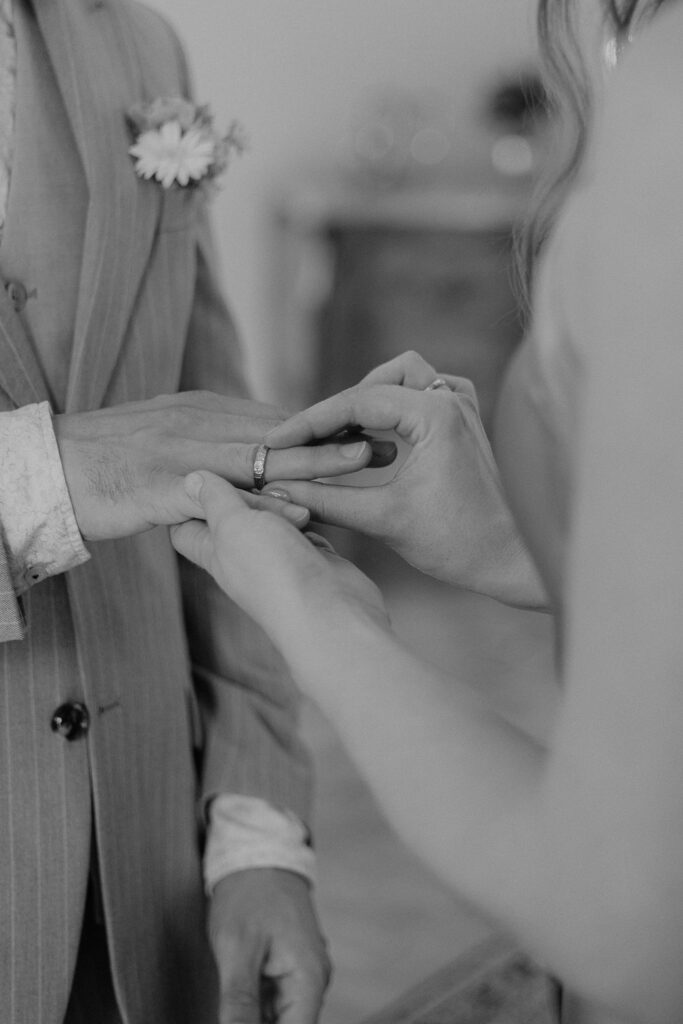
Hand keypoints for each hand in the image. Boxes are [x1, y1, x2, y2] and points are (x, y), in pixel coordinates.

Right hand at [53, 391, 372, 540]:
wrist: (52, 468)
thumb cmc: (112, 460)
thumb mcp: (167, 436)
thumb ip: (210, 440)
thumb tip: (251, 449)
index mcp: (202, 411)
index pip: (274, 417)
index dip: (321, 426)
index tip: (364, 433)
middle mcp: (198, 424)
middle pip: (278, 431)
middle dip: (332, 439)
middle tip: (382, 445)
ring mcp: (180, 453)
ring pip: (259, 457)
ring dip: (311, 462)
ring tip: (359, 468)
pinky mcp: (162, 487)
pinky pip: (224, 496)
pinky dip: (264, 504)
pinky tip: (300, 513)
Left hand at [170, 472, 387, 650]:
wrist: (330, 613)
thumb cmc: (275, 573)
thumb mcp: (233, 525)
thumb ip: (215, 500)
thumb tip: (190, 480)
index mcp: (214, 553)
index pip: (185, 527)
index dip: (188, 499)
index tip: (206, 473)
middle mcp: (243, 558)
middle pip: (232, 515)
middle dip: (246, 493)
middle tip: (263, 486)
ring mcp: (278, 558)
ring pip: (272, 518)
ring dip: (282, 502)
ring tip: (294, 502)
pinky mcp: (310, 558)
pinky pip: (303, 528)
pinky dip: (308, 514)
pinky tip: (312, 508)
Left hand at [208, 869, 330, 1023]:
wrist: (257, 855)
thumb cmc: (250, 893)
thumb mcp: (238, 948)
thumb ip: (240, 1001)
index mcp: (309, 978)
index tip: (235, 1023)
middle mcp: (312, 980)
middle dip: (256, 1023)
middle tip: (231, 1008)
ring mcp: (301, 974)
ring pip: (280, 1017)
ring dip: (254, 1016)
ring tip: (236, 990)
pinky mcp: (288, 969)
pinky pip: (274, 1001)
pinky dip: (254, 1007)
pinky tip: (237, 996)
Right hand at [263, 352, 546, 608]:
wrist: (513, 562)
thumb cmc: (458, 544)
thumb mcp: (383, 521)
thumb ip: (327, 500)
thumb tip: (278, 491)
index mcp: (436, 414)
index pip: (356, 402)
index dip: (309, 422)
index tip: (275, 442)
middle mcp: (453, 400)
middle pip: (376, 383)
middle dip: (336, 411)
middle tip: (302, 444)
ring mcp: (465, 408)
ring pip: (405, 376)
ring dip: (370, 398)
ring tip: (340, 436)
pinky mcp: (469, 424)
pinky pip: (427, 391)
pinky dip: (400, 403)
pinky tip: (383, 436)